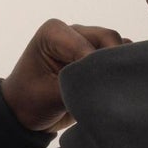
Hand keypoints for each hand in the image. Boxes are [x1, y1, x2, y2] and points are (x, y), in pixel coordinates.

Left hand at [2, 19, 126, 134]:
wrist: (26, 116)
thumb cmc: (31, 103)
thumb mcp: (52, 95)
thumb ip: (80, 86)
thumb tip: (111, 83)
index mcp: (54, 32)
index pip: (88, 45)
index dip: (98, 68)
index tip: (98, 91)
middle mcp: (73, 32)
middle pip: (109, 39)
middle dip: (112, 64)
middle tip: (111, 91)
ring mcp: (86, 42)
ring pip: (117, 47)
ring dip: (118, 67)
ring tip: (112, 90)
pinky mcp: (97, 56)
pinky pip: (119, 56)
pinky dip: (121, 70)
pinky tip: (117, 86)